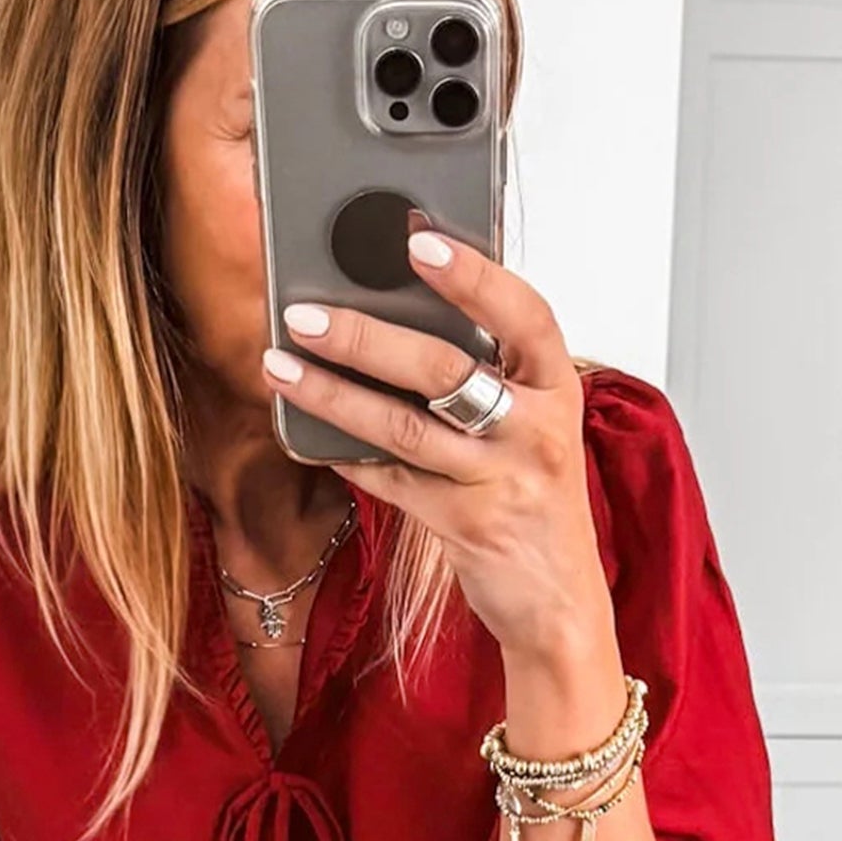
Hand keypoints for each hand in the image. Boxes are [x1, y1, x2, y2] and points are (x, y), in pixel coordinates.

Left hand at [263, 230, 612, 664]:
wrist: (560, 598)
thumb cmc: (536, 495)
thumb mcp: (531, 423)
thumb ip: (488, 373)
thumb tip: (398, 313)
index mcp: (556, 386)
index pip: (524, 314)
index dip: (473, 276)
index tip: (418, 242)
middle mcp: (536, 429)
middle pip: (445, 370)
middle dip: (365, 337)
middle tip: (304, 315)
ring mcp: (502, 480)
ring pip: (404, 427)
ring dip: (333, 395)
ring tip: (281, 367)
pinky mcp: (466, 525)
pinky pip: (391, 481)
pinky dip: (347, 456)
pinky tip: (307, 436)